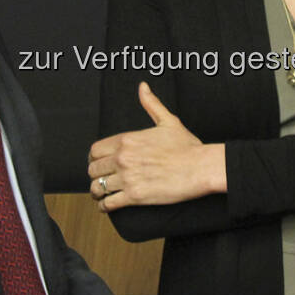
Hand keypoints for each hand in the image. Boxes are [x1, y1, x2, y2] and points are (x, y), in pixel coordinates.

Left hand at [88, 82, 225, 209]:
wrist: (201, 167)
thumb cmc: (187, 146)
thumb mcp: (168, 121)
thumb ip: (151, 104)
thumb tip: (143, 87)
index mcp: (127, 140)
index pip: (95, 150)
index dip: (94, 158)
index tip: (98, 163)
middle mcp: (124, 158)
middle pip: (93, 169)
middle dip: (95, 175)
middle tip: (101, 179)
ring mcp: (128, 178)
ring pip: (97, 187)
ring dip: (97, 192)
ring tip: (101, 194)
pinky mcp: (135, 196)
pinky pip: (108, 204)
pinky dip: (104, 206)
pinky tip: (107, 205)